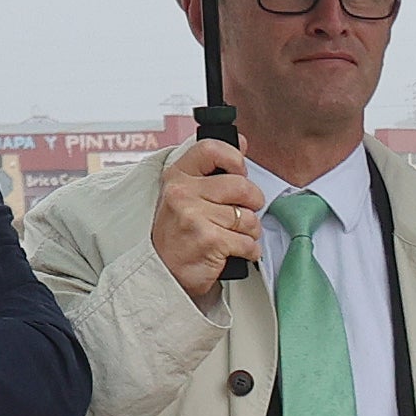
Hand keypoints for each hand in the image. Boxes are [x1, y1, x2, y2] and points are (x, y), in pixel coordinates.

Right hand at [152, 140, 267, 305]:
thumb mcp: (187, 194)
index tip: (239, 172)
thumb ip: (213, 168)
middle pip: (242, 185)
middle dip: (252, 202)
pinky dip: (249, 250)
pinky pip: (248, 242)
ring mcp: (194, 216)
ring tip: (232, 235)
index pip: (211, 149)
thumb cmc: (179, 233)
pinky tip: (233, 251)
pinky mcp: (209, 240)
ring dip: (249, 231)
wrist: (162, 272)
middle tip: (241, 212)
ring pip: (249, 217)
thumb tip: (242, 142)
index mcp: (178, 176)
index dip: (235, 159)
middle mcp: (182, 193)